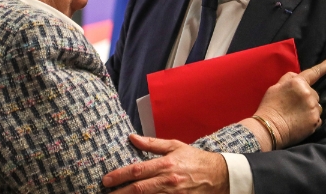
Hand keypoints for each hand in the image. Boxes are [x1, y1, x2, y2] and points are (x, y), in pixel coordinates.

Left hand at [102, 134, 228, 193]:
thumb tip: (132, 138)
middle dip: (120, 193)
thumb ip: (152, 144)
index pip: (138, 170)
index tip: (106, 180)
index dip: (120, 175)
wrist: (218, 175)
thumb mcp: (175, 146)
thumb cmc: (195, 159)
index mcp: (166, 164)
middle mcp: (168, 180)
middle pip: (139, 189)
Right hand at [250, 57, 325, 148]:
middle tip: (293, 105)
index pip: (314, 72)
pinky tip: (300, 122)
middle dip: (307, 97)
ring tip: (296, 115)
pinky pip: (317, 118)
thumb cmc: (269, 107)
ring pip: (316, 106)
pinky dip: (311, 119)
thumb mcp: (275, 87)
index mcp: (297, 83)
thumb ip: (288, 79)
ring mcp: (313, 108)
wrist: (268, 128)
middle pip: (314, 93)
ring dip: (310, 108)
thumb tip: (296, 75)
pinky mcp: (316, 121)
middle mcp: (308, 93)